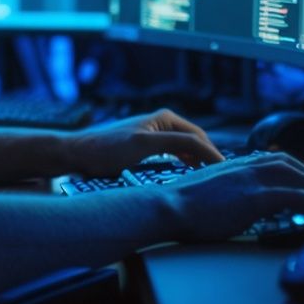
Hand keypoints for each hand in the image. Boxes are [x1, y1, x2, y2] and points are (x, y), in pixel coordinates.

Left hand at [62, 108, 223, 175]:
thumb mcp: (145, 145)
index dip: (214, 157)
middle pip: (196, 145)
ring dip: (197, 166)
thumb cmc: (107, 149)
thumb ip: (177, 144)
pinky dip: (183, 169)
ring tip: (208, 184)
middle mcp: (163, 124)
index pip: (200, 138)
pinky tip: (186, 180)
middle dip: (208, 161)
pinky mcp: (146, 150)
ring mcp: (155, 136)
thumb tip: (207, 150)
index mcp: (166, 118)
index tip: (227, 177)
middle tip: (222, 184)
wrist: (76, 155)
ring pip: (186, 153)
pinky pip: (174, 159)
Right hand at [161, 152, 303, 241]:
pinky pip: (295, 197)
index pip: (280, 161)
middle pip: (295, 166)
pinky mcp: (254, 195)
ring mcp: (252, 178)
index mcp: (239, 163)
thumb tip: (243, 201)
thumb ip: (231, 188)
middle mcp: (249, 165)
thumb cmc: (183, 205)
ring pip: (300, 178)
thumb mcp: (213, 190)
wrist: (167, 206)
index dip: (303, 173)